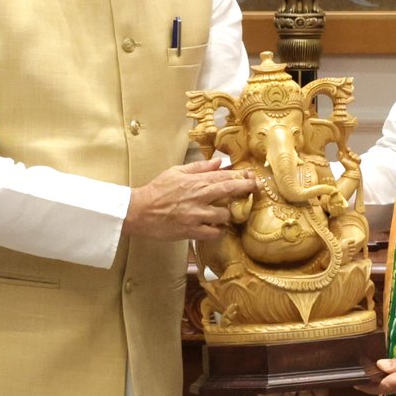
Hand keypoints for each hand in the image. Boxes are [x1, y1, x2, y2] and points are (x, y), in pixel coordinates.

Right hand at [123, 158, 256, 241]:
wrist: (139, 211)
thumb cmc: (157, 190)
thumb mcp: (176, 171)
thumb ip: (199, 167)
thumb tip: (219, 162)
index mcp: (195, 181)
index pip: (224, 176)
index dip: (241, 176)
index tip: (252, 176)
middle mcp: (199, 196)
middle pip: (230, 191)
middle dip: (246, 188)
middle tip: (256, 189)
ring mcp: (196, 215)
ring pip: (225, 214)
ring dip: (229, 214)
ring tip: (228, 214)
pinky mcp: (192, 230)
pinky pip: (214, 232)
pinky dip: (219, 230)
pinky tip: (218, 228)